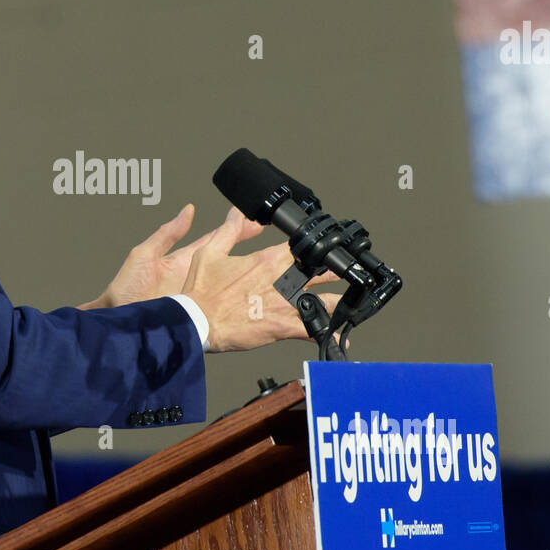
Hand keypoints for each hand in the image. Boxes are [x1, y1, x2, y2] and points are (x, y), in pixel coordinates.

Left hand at [86, 203, 263, 309]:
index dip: (233, 230)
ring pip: (225, 284)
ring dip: (244, 277)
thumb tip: (188, 210)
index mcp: (183, 261)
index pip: (214, 241)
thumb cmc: (124, 289)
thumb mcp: (144, 254)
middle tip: (269, 241)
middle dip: (247, 250)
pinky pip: (218, 307)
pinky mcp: (196, 314)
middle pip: (225, 261)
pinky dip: (233, 304)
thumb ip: (167, 233)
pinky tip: (249, 302)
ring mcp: (197, 296)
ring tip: (267, 268)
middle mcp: (194, 278)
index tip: (252, 221)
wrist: (117, 322)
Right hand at [180, 206, 343, 352]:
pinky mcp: (282, 326)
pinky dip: (328, 334)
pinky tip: (339, 337)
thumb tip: (236, 212)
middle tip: (349, 273)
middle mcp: (281, 280)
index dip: (315, 247)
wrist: (197, 320)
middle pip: (320, 272)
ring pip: (324, 301)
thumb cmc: (201, 291)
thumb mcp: (209, 252)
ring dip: (339, 302)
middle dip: (336, 272)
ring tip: (351, 303)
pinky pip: (312, 330)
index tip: (324, 248)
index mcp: (267, 260)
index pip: (300, 247)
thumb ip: (228, 230)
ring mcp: (285, 304)